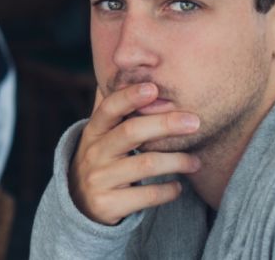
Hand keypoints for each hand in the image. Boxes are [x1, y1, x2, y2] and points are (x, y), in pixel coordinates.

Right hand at [69, 83, 201, 224]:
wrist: (78, 203)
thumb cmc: (100, 159)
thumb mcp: (98, 134)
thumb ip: (110, 107)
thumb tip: (119, 69)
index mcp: (93, 131)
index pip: (109, 108)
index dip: (130, 97)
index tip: (154, 88)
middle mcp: (94, 152)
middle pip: (131, 132)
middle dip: (165, 124)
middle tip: (194, 122)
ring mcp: (99, 178)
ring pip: (144, 165)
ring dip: (176, 161)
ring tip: (196, 161)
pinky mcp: (107, 204)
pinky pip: (145, 195)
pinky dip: (167, 190)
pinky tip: (178, 186)